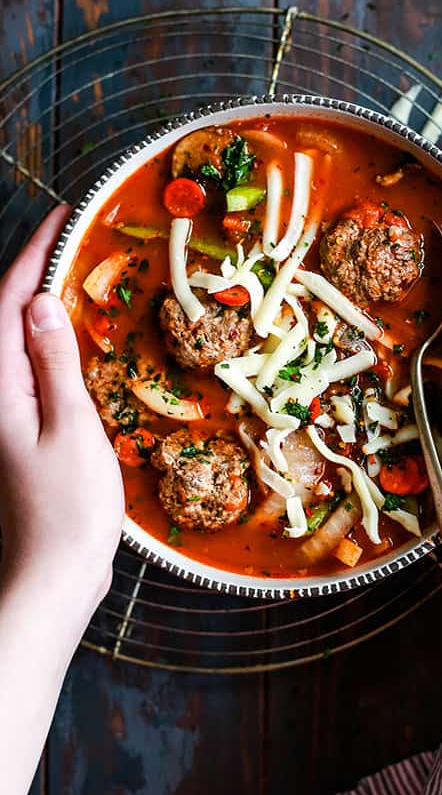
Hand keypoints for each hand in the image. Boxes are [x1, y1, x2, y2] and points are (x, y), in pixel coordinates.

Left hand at [0, 207, 122, 624]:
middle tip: (75, 237)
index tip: (63, 216)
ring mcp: (8, 416)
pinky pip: (34, 370)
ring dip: (44, 304)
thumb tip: (41, 302)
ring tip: (81, 273)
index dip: (33, 255)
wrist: (53, 578)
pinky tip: (82, 340)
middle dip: (35, 270)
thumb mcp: (70, 428)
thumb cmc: (67, 510)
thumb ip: (55, 364)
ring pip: (20, 343)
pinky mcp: (25, 433)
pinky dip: (54, 343)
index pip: (6, 304)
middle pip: (6, 318)